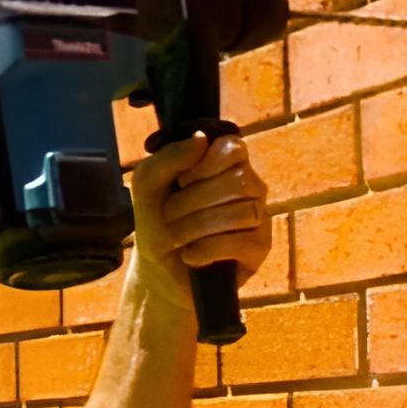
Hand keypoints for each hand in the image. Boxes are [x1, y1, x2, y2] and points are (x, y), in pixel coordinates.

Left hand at [131, 133, 269, 308]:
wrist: (158, 268)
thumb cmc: (157, 221)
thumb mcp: (148, 185)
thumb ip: (168, 157)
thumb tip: (201, 139)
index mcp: (225, 163)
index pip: (234, 147)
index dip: (207, 163)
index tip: (182, 180)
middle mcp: (249, 186)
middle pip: (239, 181)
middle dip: (193, 201)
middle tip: (170, 215)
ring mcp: (258, 216)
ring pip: (241, 212)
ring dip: (196, 227)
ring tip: (177, 238)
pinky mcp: (259, 248)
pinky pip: (241, 242)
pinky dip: (207, 250)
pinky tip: (191, 255)